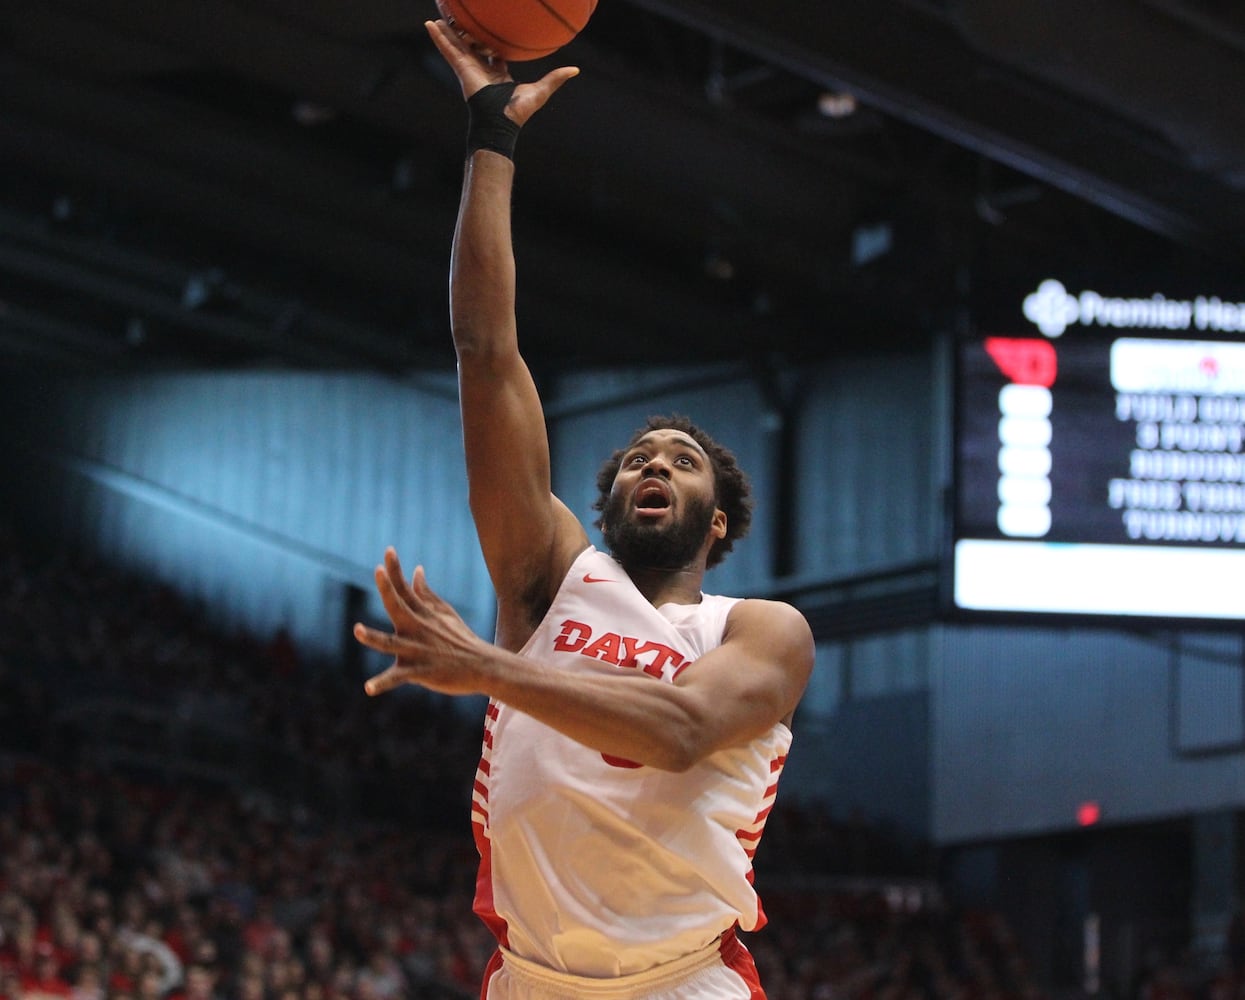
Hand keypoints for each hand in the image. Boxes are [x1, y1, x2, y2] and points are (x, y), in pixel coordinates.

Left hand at [353, 547, 487, 696]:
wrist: (481, 665)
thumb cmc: (460, 638)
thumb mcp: (444, 612)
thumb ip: (426, 593)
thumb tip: (416, 570)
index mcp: (421, 614)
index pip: (405, 588)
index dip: (396, 570)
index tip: (388, 550)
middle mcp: (416, 629)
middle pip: (397, 607)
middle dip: (388, 590)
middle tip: (378, 572)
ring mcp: (416, 650)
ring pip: (390, 643)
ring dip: (373, 637)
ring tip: (357, 630)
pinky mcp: (419, 671)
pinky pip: (397, 678)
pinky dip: (382, 683)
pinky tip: (369, 688)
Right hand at [424, 19, 578, 125]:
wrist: (501, 121)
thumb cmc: (519, 110)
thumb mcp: (541, 89)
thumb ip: (555, 78)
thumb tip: (575, 70)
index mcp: (498, 75)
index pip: (494, 55)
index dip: (492, 45)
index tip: (491, 34)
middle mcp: (482, 70)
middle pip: (473, 46)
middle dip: (468, 34)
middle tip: (462, 21)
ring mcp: (470, 68)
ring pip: (458, 44)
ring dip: (449, 31)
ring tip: (441, 16)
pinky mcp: (461, 68)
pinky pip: (448, 49)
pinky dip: (438, 37)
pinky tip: (430, 24)